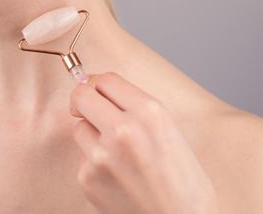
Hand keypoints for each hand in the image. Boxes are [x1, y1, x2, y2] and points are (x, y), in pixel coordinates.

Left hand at [69, 71, 219, 213]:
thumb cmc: (184, 183)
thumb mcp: (169, 130)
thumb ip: (136, 108)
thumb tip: (100, 89)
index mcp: (149, 112)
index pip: (106, 79)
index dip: (100, 84)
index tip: (100, 91)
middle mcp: (123, 129)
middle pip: (81, 95)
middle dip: (84, 101)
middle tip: (92, 110)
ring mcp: (102, 156)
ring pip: (79, 127)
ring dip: (92, 134)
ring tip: (116, 153)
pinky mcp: (88, 179)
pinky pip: (82, 158)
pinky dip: (94, 163)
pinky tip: (117, 176)